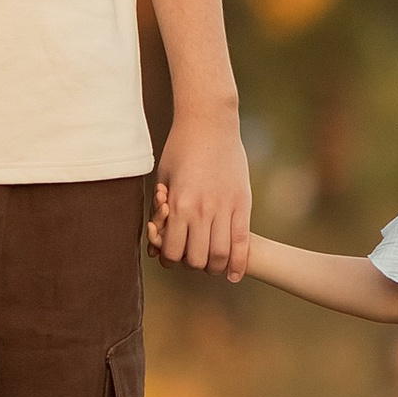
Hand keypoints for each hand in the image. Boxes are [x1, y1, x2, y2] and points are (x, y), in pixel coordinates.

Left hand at [149, 111, 254, 281]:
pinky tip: (234, 274)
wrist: (209, 122)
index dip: (169, 259)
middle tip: (191, 256)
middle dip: (192, 264)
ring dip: (214, 266)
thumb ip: (159, 215)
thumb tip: (154, 248)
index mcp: (179, 204)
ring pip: (221, 255)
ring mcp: (225, 207)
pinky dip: (238, 262)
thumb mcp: (163, 179)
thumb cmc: (180, 148)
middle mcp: (202, 209)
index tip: (170, 254)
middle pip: (198, 259)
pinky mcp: (243, 202)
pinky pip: (242, 241)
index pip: (173, 252)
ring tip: (210, 263)